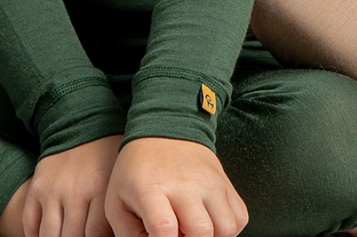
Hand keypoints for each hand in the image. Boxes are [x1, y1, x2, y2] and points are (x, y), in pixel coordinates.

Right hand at [23, 134, 120, 236]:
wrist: (82, 124)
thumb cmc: (109, 154)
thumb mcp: (120, 177)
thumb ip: (115, 205)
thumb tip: (118, 229)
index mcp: (101, 189)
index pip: (93, 234)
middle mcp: (74, 192)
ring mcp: (52, 191)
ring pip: (49, 234)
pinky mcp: (36, 189)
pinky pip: (30, 223)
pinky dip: (36, 236)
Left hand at [104, 137, 248, 236]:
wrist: (166, 130)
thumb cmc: (136, 171)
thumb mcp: (116, 202)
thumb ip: (128, 234)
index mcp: (152, 190)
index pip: (164, 227)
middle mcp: (186, 186)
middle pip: (201, 231)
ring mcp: (210, 183)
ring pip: (226, 226)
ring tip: (194, 235)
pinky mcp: (226, 183)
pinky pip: (240, 216)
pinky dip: (229, 230)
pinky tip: (211, 228)